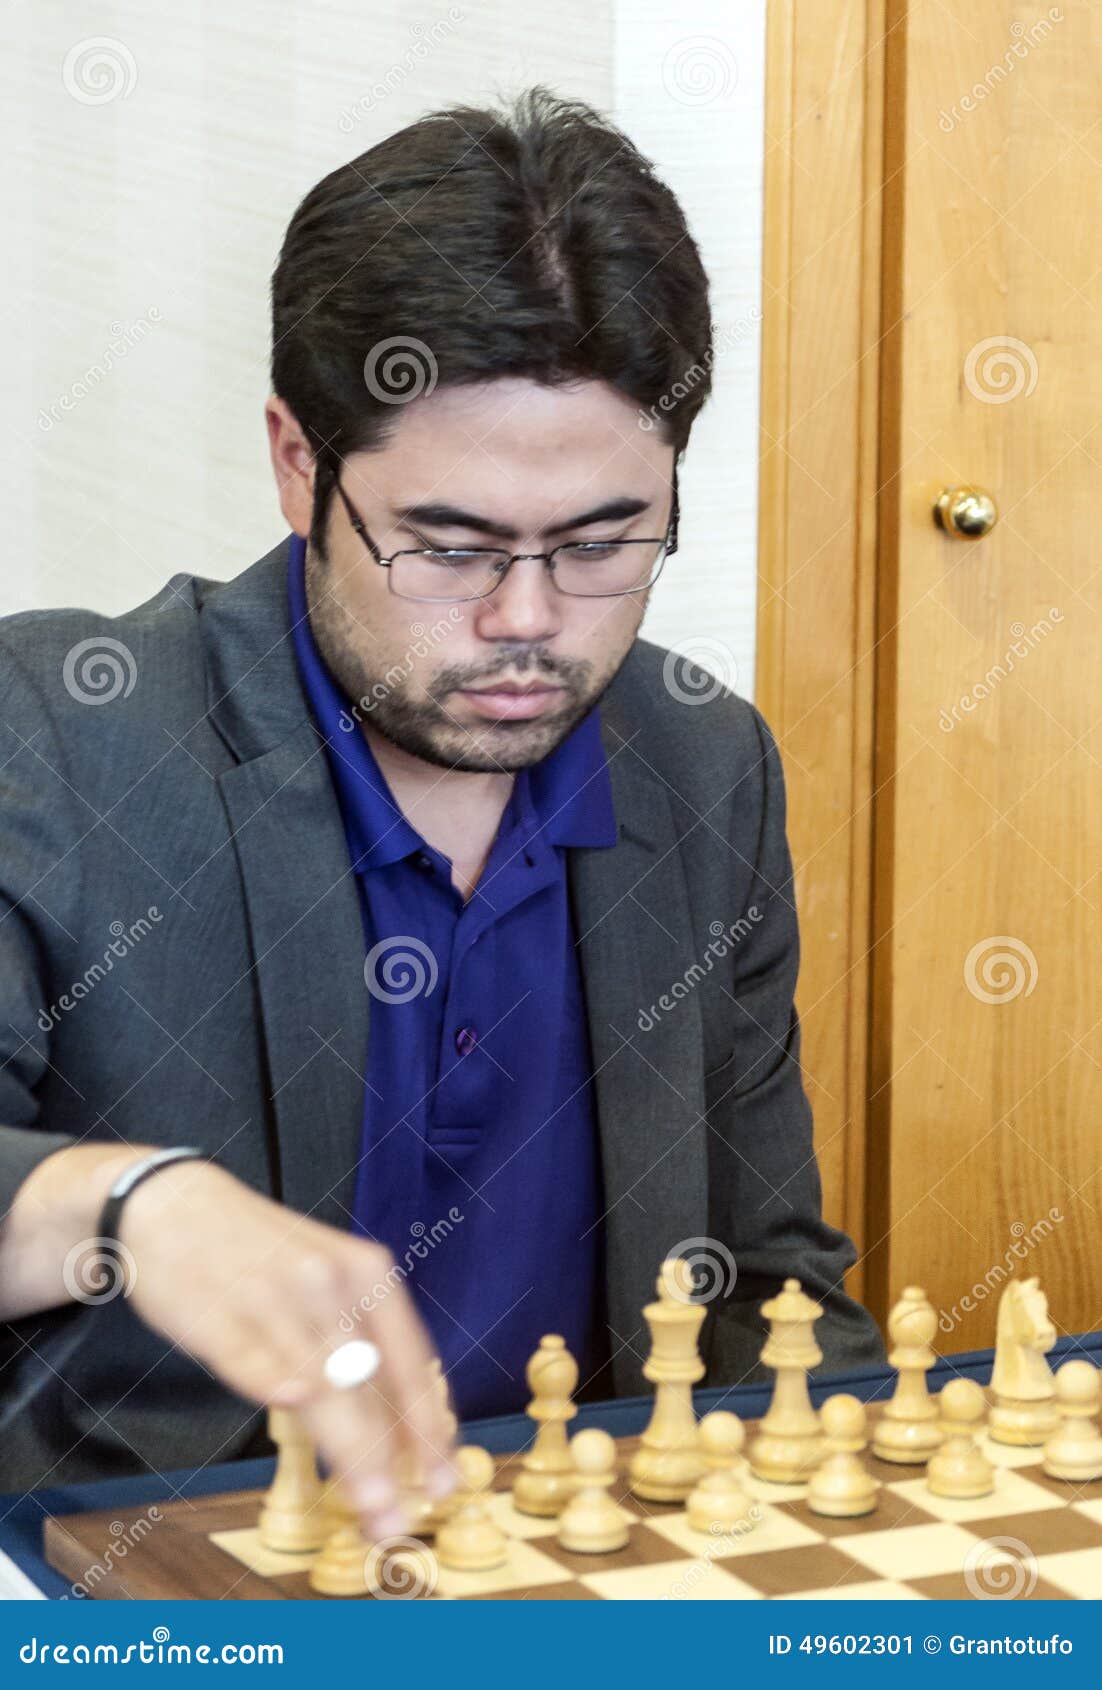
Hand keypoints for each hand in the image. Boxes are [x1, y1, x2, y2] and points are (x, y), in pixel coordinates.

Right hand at [117, 1159, 457, 1536]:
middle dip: (390, 1461)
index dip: (428, 1427)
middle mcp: (327, 1282)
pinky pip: (250, 1358)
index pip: (410, 1362)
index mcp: (366, 1272)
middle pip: (369, 1384)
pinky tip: (295, 1404)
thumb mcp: (330, 1278)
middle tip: (402, 1518)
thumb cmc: (263, 1255)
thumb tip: (409, 1427)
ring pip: (321, 1385)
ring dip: (349, 1453)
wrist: (177, 1204)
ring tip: (369, 1505)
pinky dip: (272, 1379)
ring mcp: (272, 1298)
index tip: (442, 1481)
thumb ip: (365, 1342)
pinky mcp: (218, 1315)